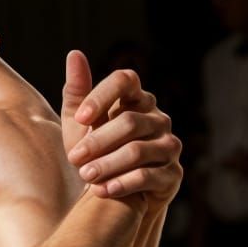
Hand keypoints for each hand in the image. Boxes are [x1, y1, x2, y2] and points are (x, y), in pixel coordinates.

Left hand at [61, 51, 181, 209]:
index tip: (80, 118)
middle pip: (129, 122)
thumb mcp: (78, 124)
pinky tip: (102, 190)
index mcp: (135, 100)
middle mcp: (157, 118)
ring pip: (138, 151)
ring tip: (85, 176)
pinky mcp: (172, 175)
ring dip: (106, 165)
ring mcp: (169, 146)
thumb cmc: (95, 151)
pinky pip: (148, 176)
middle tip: (74, 159)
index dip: (102, 96)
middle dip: (97, 142)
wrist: (110, 192)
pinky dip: (121, 183)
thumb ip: (77, 92)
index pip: (125, 80)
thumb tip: (74, 54)